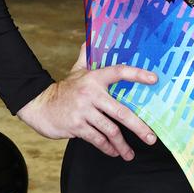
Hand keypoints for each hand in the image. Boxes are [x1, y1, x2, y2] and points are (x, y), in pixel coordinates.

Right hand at [17, 43, 158, 159]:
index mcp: (94, 78)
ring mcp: (84, 111)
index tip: (154, 79)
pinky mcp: (76, 126)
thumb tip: (91, 38)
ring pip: (110, 130)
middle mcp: (91, 94)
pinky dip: (107, 147)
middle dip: (139, 127)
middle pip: (121, 112)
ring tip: (130, 153)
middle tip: (151, 137)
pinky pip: (97, 139)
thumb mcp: (76, 70)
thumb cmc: (64, 89)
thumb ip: (86, 56)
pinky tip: (114, 152)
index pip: (119, 72)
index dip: (137, 74)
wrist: (39, 105)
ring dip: (122, 145)